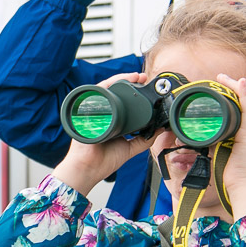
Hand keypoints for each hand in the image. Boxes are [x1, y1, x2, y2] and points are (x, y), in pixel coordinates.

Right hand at [53, 72, 161, 195]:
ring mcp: (93, 112)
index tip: (146, 86)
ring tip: (134, 77)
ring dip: (120, 80)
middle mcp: (103, 114)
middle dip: (129, 81)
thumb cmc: (103, 161)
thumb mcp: (130, 148)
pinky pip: (95, 93)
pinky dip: (106, 85)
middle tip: (142, 77)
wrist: (88, 169)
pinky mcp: (85, 111)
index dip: (134, 93)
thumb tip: (160, 128)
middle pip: (114, 91)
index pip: (123, 101)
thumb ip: (144, 139)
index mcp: (112, 121)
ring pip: (106, 89)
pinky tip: (117, 82)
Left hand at [215, 74, 245, 216]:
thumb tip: (204, 129)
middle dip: (237, 85)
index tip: (226, 84)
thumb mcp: (226, 148)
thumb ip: (219, 136)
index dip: (241, 92)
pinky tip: (239, 85)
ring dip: (237, 86)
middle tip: (221, 77)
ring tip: (223, 78)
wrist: (243, 185)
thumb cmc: (234, 170)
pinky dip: (245, 96)